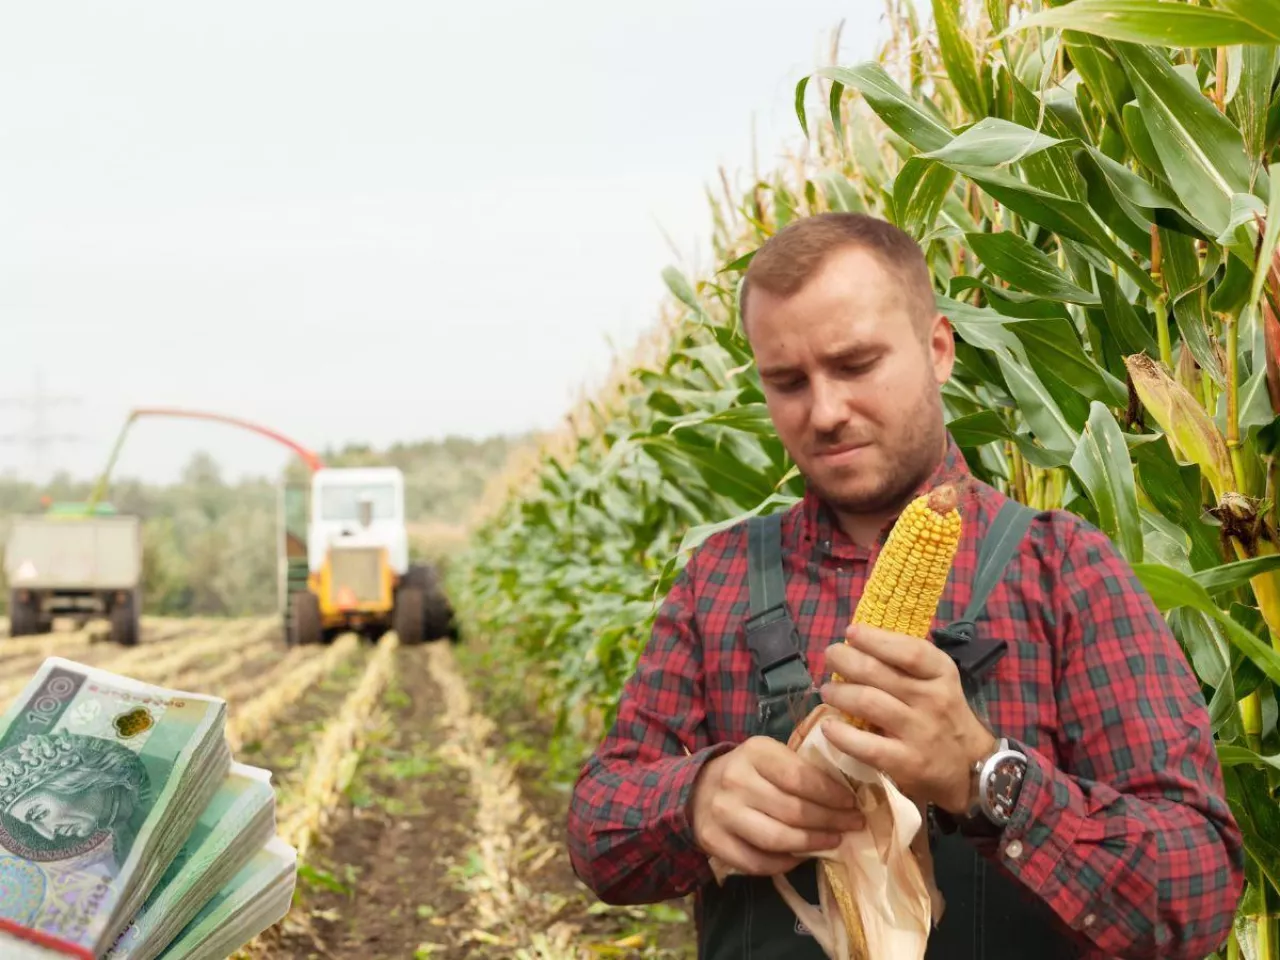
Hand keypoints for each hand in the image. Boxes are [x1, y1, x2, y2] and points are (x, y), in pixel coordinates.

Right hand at [689, 735, 865, 876]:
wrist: (697, 789)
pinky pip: (757, 862)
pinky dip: (785, 863)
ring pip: (778, 839)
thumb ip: (800, 770)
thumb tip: (846, 797)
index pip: (801, 777)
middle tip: (852, 826)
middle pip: (793, 810)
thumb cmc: (748, 772)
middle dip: (830, 821)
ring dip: (812, 844)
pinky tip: (800, 857)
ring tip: (832, 842)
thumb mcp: (770, 757)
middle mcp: (735, 780)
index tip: (852, 804)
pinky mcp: (713, 840)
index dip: (831, 795)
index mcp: (755, 752)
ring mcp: (722, 812)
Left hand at [819, 622, 997, 813]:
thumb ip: (906, 664)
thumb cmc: (943, 716)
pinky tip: (829, 727)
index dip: (876, 639)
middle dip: (846, 660)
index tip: (851, 632)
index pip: (909, 650)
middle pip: (878, 672)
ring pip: (868, 702)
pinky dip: (842, 734)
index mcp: (941, 674)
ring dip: (840, 693)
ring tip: (827, 691)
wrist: (971, 768)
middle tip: (831, 657)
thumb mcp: (937, 682)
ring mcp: (920, 732)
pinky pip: (867, 745)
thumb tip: (859, 642)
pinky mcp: (907, 762)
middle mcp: (932, 699)